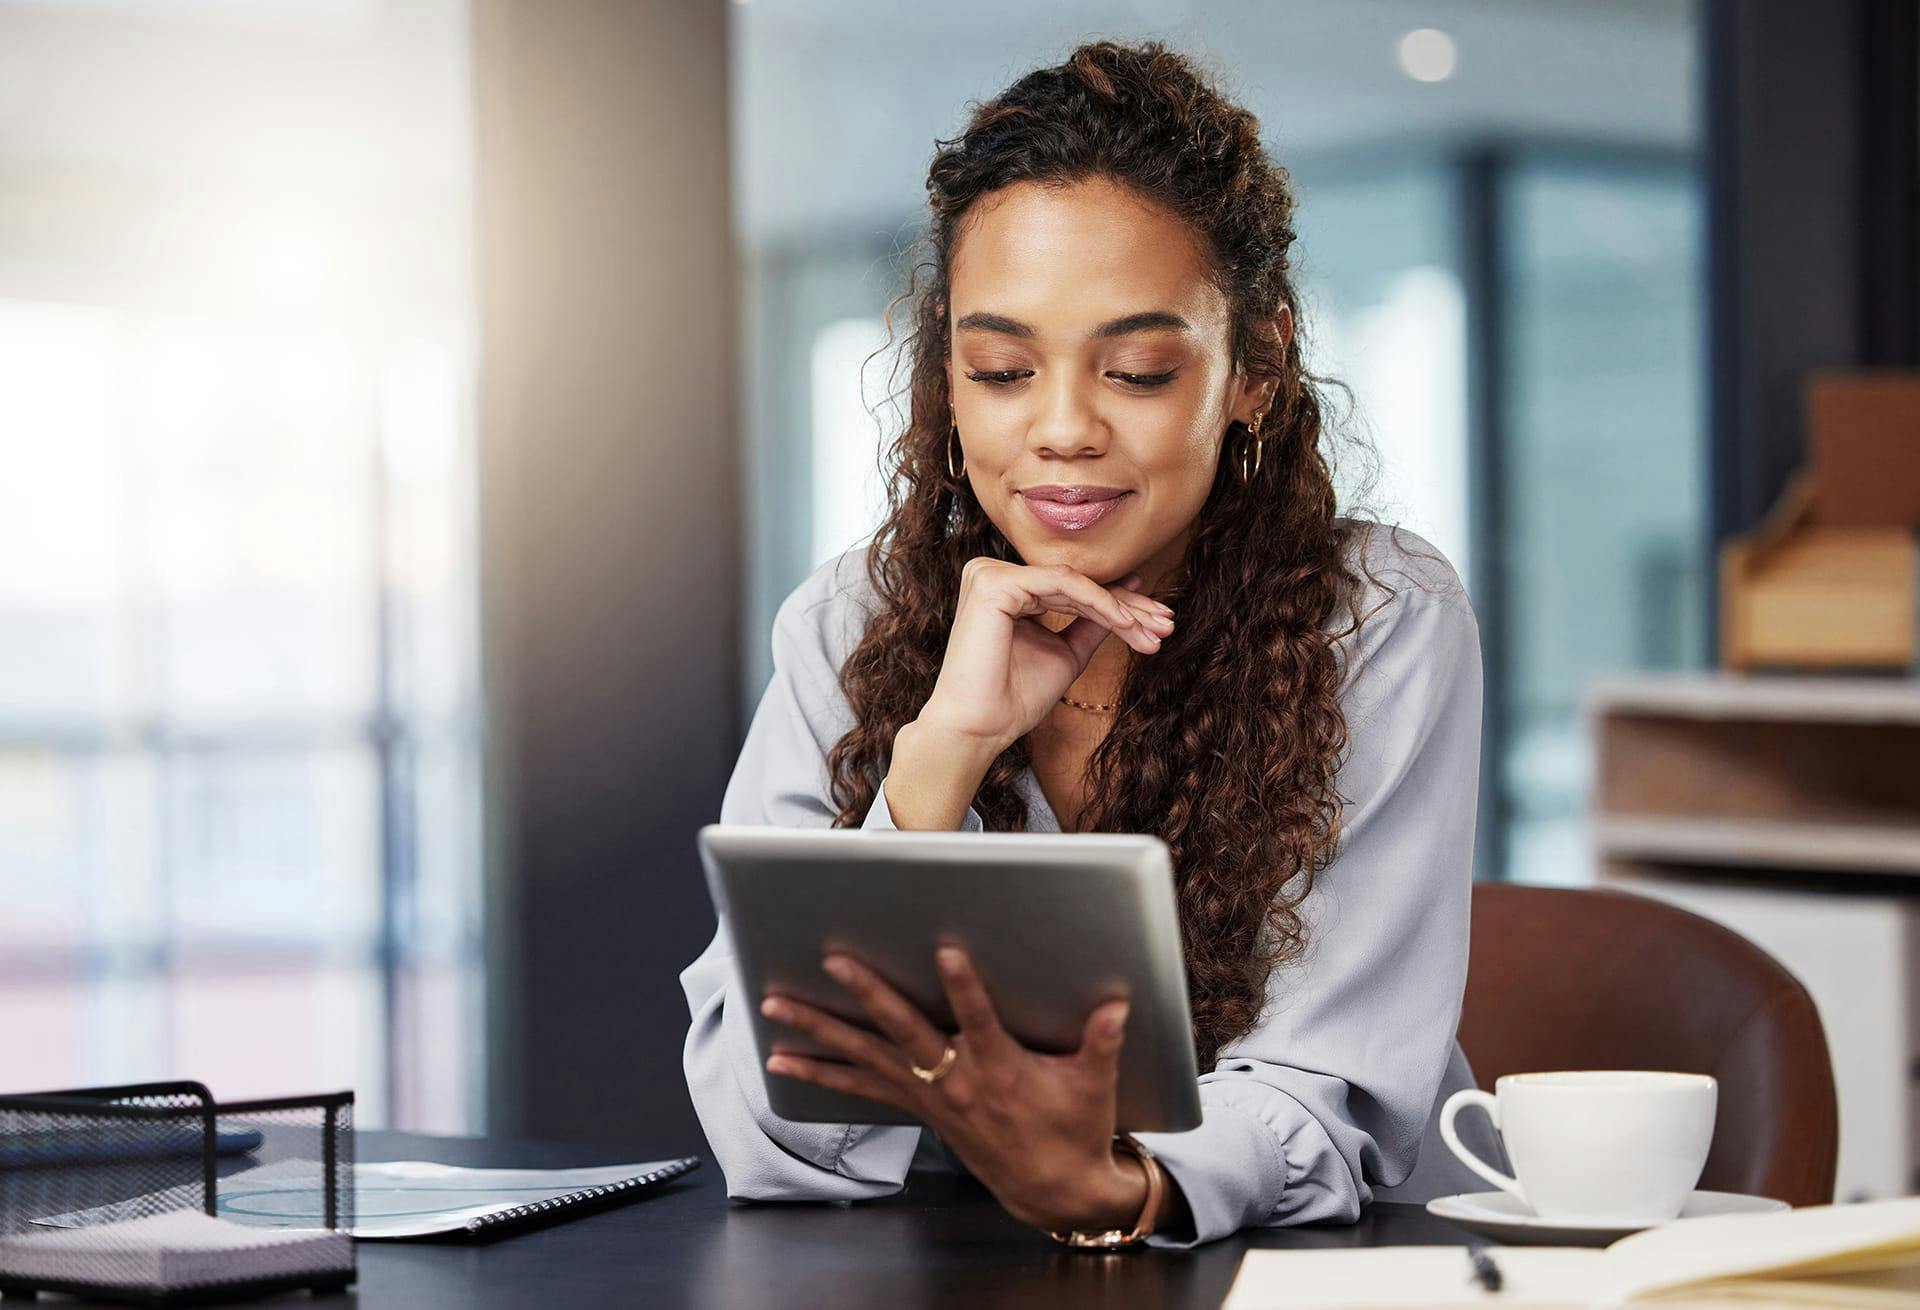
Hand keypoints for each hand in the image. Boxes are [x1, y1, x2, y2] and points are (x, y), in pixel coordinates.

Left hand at [759, 945, 1147, 1233]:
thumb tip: (1116, 1006)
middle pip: (904, 1031)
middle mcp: (956, 1081)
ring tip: (776, 1006)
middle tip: (834, 962)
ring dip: (819, 1031)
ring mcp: (930, 1097)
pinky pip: (859, 1087)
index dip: (964, 987)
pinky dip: (820, 1073)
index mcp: (1000, 1069)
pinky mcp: (917, 1108)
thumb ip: (1102, 1041)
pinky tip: (781, 1061)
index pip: (980, 1020)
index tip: (947, 950)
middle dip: (868, 994)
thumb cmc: (1074, 1129)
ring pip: (865, 1057)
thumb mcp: (1095, 1086)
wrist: (1052, 1191)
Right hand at [916, 558, 1174, 754]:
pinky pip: (1062, 585)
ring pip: (1074, 583)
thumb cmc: (1013, 698)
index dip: (1119, 606)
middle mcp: (993, 575)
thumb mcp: (1066, 653)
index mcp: (1006, 590)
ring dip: (1121, 608)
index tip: (1157, 624)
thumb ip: (1092, 623)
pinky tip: (1127, 624)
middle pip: (1076, 584)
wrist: (979, 729)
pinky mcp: (994, 583)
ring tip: (1154, 631)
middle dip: (1128, 607)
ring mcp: (989, 575)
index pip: (1072, 590)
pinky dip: (1099, 603)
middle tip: (1167, 625)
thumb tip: (1130, 594)